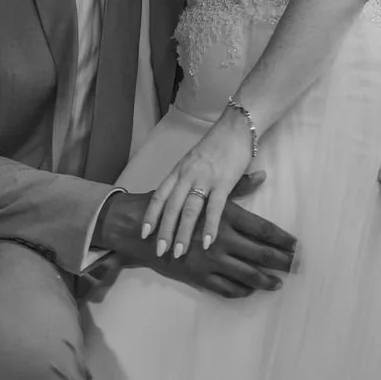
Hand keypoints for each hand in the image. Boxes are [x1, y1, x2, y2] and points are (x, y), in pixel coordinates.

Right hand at [96, 173, 296, 298]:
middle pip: (259, 253)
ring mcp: (209, 259)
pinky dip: (239, 290)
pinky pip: (224, 287)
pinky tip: (249, 290)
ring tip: (278, 283)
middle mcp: (220, 237)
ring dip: (264, 280)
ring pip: (245, 274)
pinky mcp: (197, 275)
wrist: (141, 224)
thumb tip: (263, 174)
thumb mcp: (207, 188)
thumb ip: (238, 185)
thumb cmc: (176, 200)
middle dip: (280, 261)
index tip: (297, 245)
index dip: (282, 239)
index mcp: (225, 214)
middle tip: (298, 267)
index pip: (262, 229)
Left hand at [140, 108, 254, 258]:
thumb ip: (187, 179)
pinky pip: (214, 208)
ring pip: (189, 210)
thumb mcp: (195, 160)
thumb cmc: (217, 144)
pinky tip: (208, 243)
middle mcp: (187, 175)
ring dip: (183, 233)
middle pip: (171, 207)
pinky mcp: (223, 182)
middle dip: (164, 231)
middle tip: (159, 252)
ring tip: (179, 253)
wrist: (236, 126)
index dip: (151, 215)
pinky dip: (210, 227)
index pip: (159, 195)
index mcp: (179, 170)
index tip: (144, 234)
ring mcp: (204, 178)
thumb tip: (180, 199)